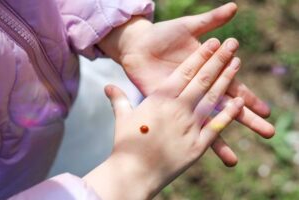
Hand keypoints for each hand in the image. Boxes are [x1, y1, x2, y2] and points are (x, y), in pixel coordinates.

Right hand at [85, 39, 243, 199]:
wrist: (133, 173)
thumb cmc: (126, 145)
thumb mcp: (122, 118)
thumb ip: (118, 99)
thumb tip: (107, 86)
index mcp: (160, 99)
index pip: (185, 72)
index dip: (200, 56)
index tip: (213, 43)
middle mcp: (178, 108)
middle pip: (202, 79)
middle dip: (218, 60)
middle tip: (232, 45)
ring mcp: (190, 126)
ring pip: (213, 97)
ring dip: (227, 79)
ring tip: (237, 63)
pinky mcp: (198, 145)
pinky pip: (217, 125)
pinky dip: (230, 113)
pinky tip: (240, 101)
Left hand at [98, 3, 274, 166]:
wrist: (138, 45)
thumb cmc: (163, 35)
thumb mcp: (189, 27)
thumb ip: (211, 21)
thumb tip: (235, 8)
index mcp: (208, 73)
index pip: (234, 88)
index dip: (250, 98)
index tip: (266, 110)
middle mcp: (199, 90)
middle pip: (227, 107)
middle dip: (246, 119)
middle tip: (267, 133)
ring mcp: (184, 100)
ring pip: (206, 121)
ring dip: (221, 140)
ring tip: (233, 160)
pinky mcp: (169, 105)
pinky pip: (181, 123)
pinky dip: (189, 136)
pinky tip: (197, 152)